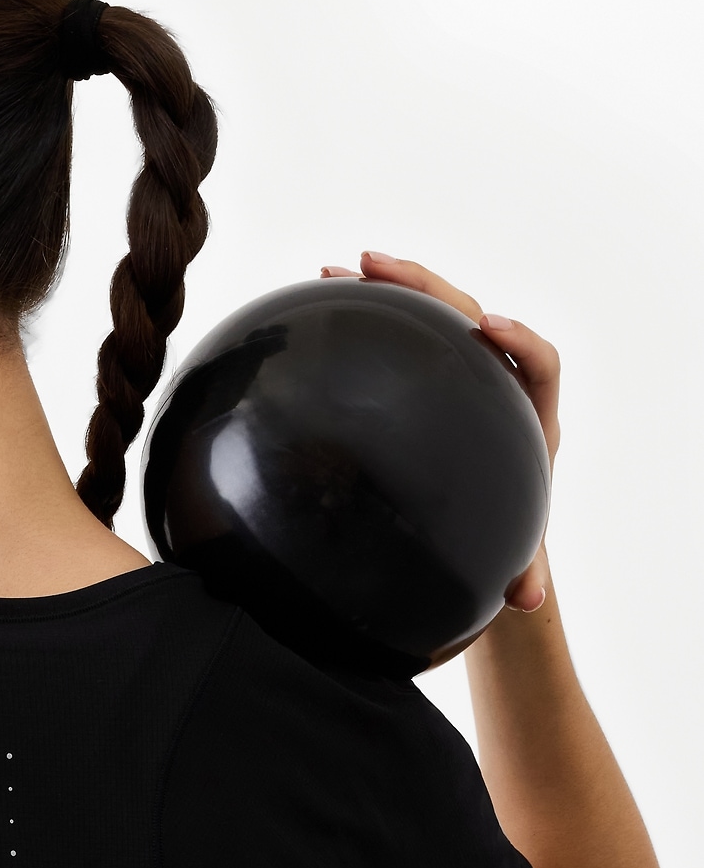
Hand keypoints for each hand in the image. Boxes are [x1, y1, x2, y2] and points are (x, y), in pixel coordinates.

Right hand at [321, 250, 557, 613]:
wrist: (492, 530)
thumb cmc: (506, 542)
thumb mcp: (515, 558)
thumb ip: (523, 573)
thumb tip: (528, 600)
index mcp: (528, 421)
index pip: (540, 363)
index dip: (521, 340)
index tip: (487, 326)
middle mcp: (498, 386)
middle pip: (473, 315)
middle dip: (428, 288)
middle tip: (376, 267)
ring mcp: (463, 376)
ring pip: (436, 314)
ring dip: (393, 285)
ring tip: (342, 269)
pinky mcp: (432, 378)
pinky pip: (407, 335)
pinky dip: (372, 314)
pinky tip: (327, 302)